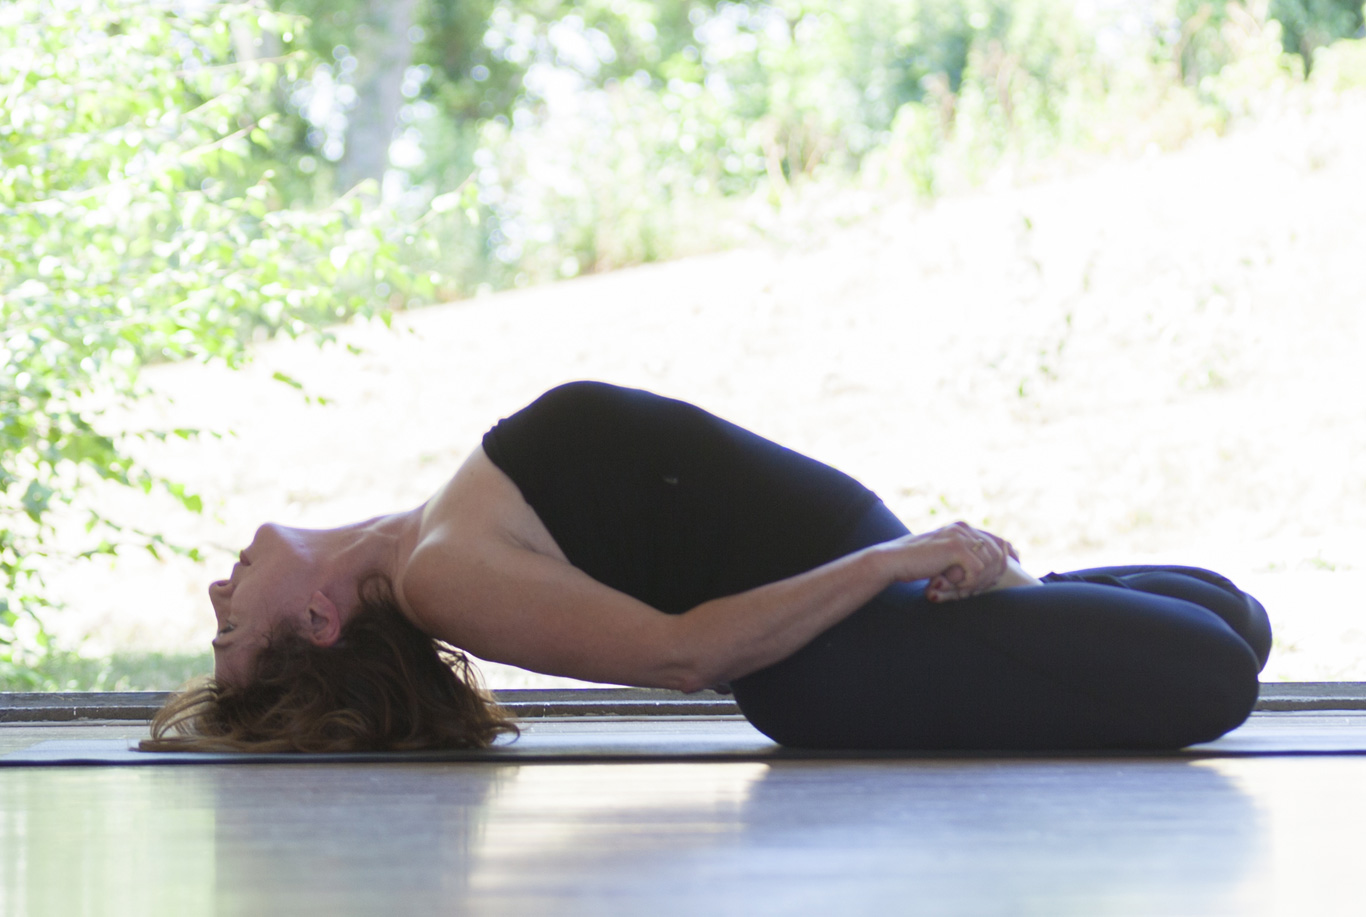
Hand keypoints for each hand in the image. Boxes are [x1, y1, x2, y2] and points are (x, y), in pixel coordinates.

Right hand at [878, 522, 1014, 602]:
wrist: (893, 560)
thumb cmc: (915, 562)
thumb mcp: (943, 557)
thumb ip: (962, 556)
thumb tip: (987, 565)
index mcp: (962, 527)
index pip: (996, 539)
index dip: (1008, 555)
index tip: (1013, 567)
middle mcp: (963, 528)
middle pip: (997, 553)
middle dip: (992, 574)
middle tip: (976, 590)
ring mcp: (960, 536)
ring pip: (989, 563)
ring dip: (979, 581)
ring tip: (961, 591)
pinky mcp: (956, 548)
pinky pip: (977, 570)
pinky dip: (969, 583)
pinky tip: (955, 587)